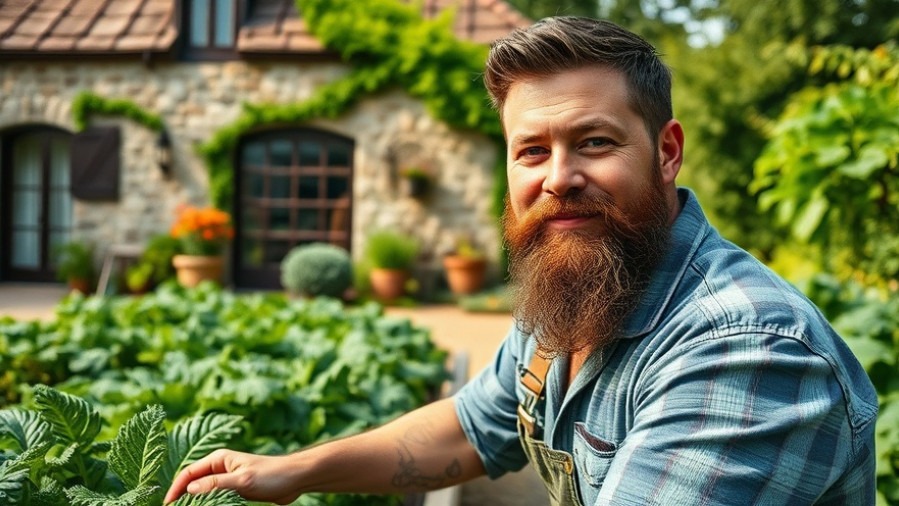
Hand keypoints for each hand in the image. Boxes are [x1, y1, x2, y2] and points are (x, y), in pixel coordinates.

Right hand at [164, 449, 300, 504]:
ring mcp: (227, 478)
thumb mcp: (242, 480)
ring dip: (193, 501)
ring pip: (203, 491)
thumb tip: (189, 490)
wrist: (294, 479)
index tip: (167, 505)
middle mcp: (220, 467)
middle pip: (193, 482)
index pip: (188, 473)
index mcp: (218, 459)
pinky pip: (215, 497)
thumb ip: (215, 484)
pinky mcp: (235, 489)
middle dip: (181, 496)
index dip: (175, 488)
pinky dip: (207, 504)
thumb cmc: (271, 475)